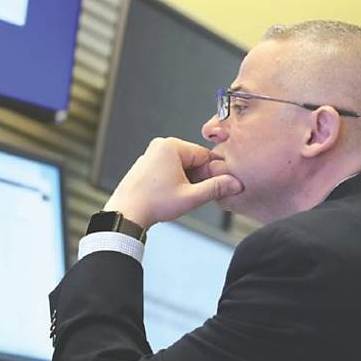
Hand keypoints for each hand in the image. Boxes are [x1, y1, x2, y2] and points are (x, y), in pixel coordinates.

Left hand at [103, 137, 242, 227]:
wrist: (126, 214)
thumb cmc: (153, 203)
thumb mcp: (191, 197)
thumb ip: (216, 188)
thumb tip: (235, 183)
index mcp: (171, 146)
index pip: (204, 155)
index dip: (213, 172)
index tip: (218, 185)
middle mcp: (160, 146)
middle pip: (193, 160)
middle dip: (198, 177)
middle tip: (197, 194)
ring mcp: (151, 155)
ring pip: (181, 166)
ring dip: (187, 181)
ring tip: (181, 197)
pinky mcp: (146, 166)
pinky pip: (168, 169)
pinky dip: (175, 181)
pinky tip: (171, 196)